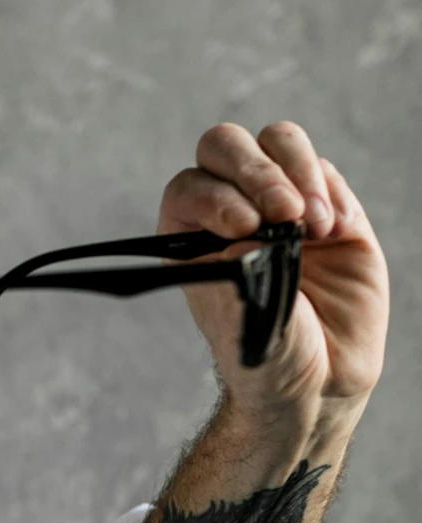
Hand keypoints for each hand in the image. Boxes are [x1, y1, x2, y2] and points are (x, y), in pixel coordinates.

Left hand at [159, 122, 388, 424]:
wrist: (322, 380)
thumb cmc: (270, 360)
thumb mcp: (248, 329)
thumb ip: (243, 282)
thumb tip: (245, 241)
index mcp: (192, 240)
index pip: (190, 188)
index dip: (213, 195)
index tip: (241, 226)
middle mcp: (233, 211)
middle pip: (226, 147)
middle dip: (255, 171)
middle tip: (282, 213)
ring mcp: (282, 203)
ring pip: (278, 142)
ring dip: (296, 172)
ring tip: (312, 226)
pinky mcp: (331, 206)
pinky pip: (324, 171)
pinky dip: (328, 191)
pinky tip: (329, 230)